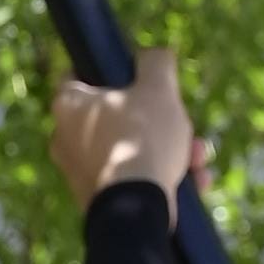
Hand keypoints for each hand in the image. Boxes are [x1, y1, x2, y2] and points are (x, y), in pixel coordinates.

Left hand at [51, 46, 205, 214]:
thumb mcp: (158, 89)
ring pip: (132, 151)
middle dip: (160, 122)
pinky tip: (194, 183)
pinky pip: (134, 180)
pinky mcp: (98, 202)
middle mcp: (65, 139)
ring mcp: (80, 174)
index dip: (108, 72)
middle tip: (185, 127)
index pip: (78, 76)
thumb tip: (156, 55)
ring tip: (198, 159)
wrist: (136, 208)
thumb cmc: (142, 139)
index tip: (136, 77)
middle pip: (117, 117)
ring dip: (170, 152)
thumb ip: (157, 63)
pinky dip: (163, 179)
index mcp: (69, 105)